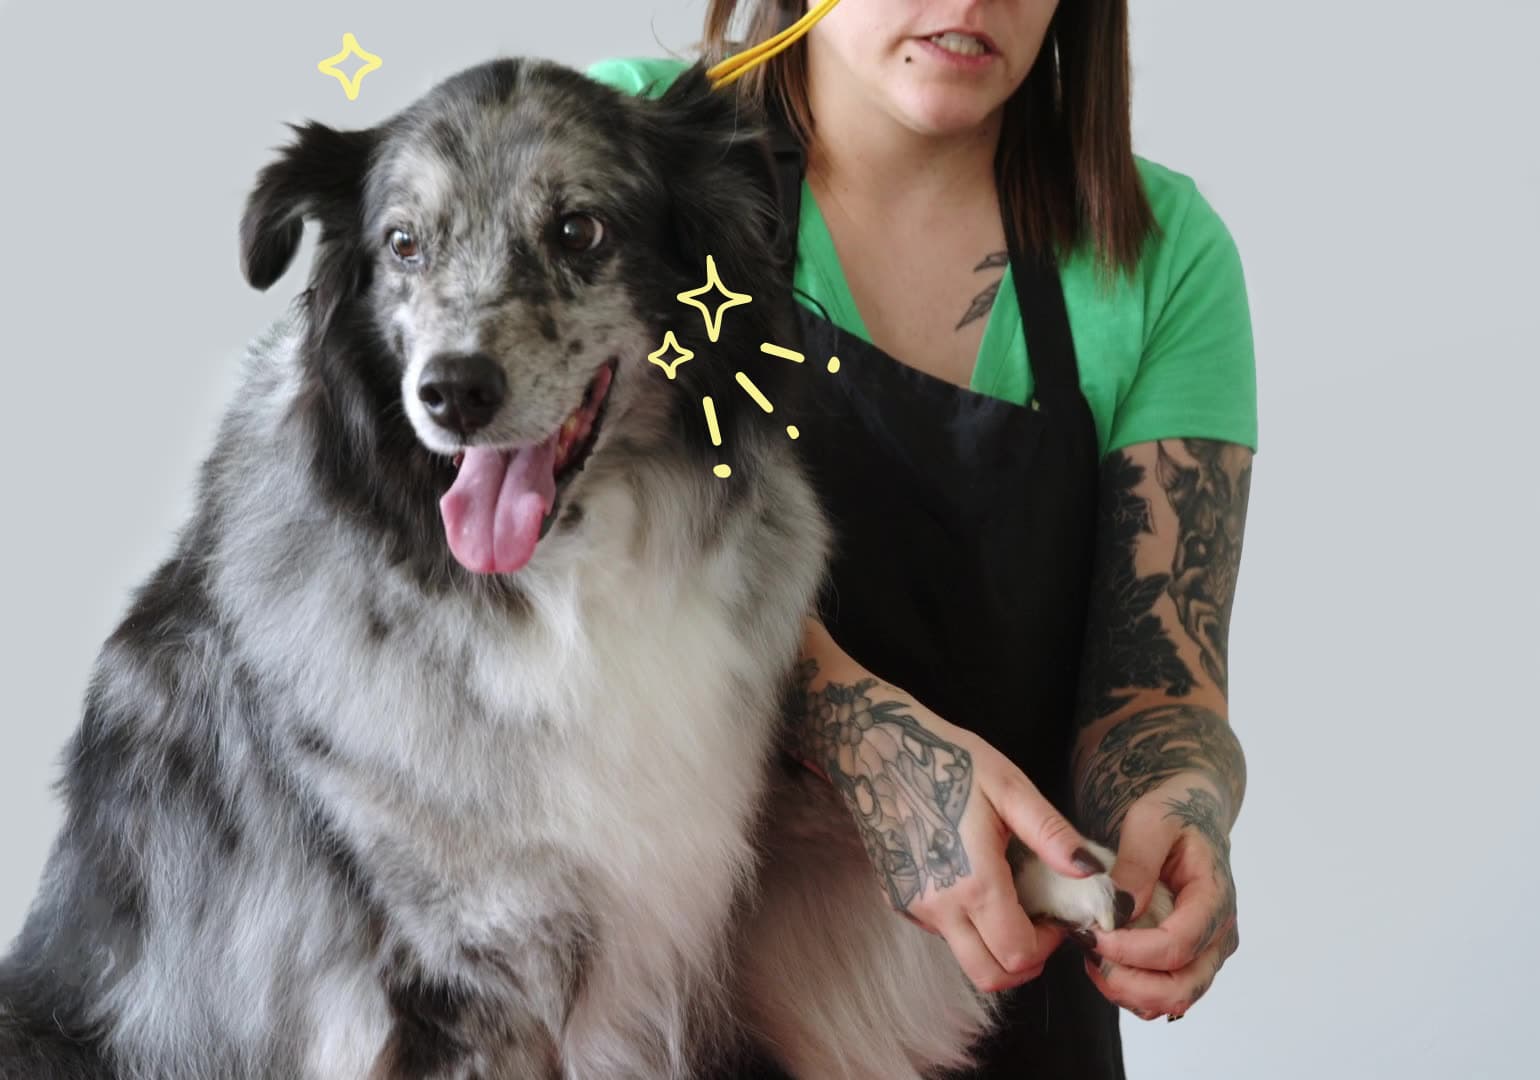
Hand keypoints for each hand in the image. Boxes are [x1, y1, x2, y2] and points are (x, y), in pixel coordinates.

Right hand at [797, 672, 1109, 994]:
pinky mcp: (898, 899)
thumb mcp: (1008, 786)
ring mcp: (914, 906)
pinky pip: (941, 933)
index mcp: (973, 881)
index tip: (1057, 914)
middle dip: (1024, 962)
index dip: (1049, 945)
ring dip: (994, 945)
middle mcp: (939, 906)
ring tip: (1009, 897)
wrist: (876, 750)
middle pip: (990, 976)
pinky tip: (974, 882)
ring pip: (965, 956)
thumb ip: (1051, 833)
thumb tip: (1091, 873)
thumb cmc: (946, 761)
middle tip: (1040, 925)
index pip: (1018, 954)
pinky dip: (967, 926)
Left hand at [1079, 776, 1238, 1020]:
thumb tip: (1120, 908)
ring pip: (1170, 1000)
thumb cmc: (1173, 813)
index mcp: (1215, 897)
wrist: (1187, 815)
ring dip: (1126, 989)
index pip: (1179, 945)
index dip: (1132, 951)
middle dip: (1128, 982)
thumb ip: (1138, 862)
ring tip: (1091, 954)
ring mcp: (1204, 952)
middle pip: (1180, 988)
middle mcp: (1217, 934)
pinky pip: (1160, 994)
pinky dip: (1129, 988)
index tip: (1092, 935)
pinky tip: (1102, 958)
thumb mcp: (1151, 819)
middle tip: (1088, 954)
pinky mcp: (1186, 960)